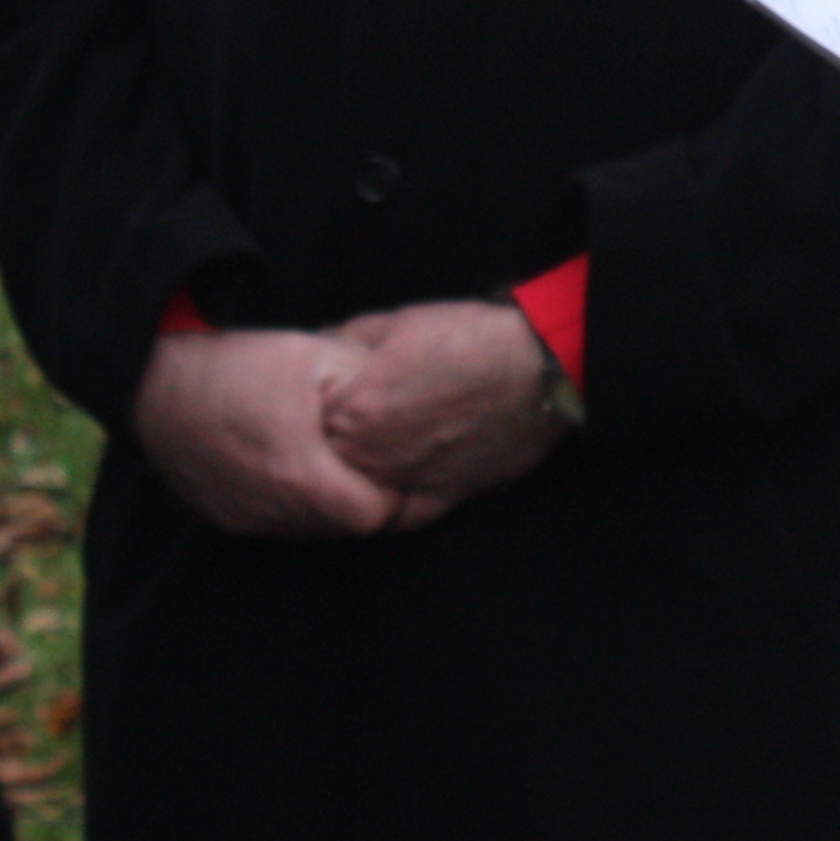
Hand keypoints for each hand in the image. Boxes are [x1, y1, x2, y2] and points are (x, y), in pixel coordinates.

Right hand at [135, 326, 391, 537]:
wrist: (156, 382)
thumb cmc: (242, 366)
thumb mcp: (320, 356)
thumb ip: (371, 385)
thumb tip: (408, 404)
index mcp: (301, 475)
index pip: (373, 515)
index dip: (389, 491)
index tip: (385, 462)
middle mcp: (271, 509)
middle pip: (342, 529)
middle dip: (361, 499)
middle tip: (363, 460)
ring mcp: (243, 518)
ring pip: (308, 530)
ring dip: (327, 505)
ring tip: (330, 462)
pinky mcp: (221, 518)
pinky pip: (274, 525)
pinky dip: (293, 506)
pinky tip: (295, 469)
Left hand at [322, 299, 562, 529]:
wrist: (538, 364)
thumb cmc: (468, 336)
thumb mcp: (392, 322)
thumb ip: (342, 342)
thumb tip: (312, 349)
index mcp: (351, 410)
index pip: (302, 424)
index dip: (305, 412)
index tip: (310, 404)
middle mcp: (372, 455)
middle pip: (325, 466)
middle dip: (323, 450)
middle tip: (332, 433)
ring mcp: (407, 480)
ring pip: (357, 497)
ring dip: (351, 483)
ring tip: (352, 466)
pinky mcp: (444, 495)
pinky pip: (402, 518)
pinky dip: (390, 510)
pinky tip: (384, 494)